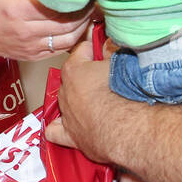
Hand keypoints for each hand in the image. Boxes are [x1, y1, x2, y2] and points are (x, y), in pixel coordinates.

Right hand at [0, 0, 95, 62]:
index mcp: (17, 10)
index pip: (54, 6)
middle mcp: (25, 31)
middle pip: (66, 24)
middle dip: (84, 12)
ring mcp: (31, 46)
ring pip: (68, 39)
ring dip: (83, 26)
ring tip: (89, 12)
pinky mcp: (35, 55)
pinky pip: (61, 49)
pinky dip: (74, 38)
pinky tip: (78, 26)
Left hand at [44, 37, 117, 161]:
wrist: (126, 128)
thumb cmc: (123, 96)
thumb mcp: (120, 63)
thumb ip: (112, 52)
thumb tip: (108, 45)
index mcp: (74, 70)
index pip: (81, 50)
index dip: (94, 48)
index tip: (103, 49)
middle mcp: (66, 92)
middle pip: (72, 77)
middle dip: (86, 75)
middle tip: (104, 76)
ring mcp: (67, 114)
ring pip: (65, 102)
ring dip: (77, 99)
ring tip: (95, 100)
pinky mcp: (71, 136)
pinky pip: (55, 131)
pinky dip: (59, 128)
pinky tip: (69, 126)